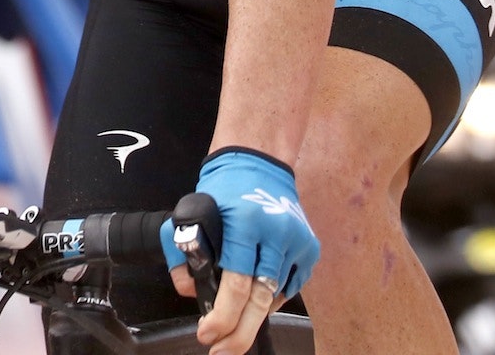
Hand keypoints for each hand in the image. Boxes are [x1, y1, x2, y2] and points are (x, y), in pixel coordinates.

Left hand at [162, 150, 318, 354]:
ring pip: (275, 296)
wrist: (259, 160)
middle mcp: (277, 233)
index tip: (207, 334)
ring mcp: (298, 241)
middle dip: (239, 333)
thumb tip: (189, 291)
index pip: (236, 284)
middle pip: (260, 300)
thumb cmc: (224, 188)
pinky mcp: (310, 248)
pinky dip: (271, 298)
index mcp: (246, 223)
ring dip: (253, 315)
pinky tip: (255, 299)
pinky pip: (289, 286)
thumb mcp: (193, 213)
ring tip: (234, 322)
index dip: (221, 317)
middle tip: (222, 350)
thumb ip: (183, 254)